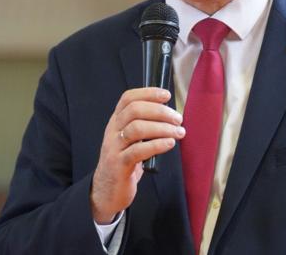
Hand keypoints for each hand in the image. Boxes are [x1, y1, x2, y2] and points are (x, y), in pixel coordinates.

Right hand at [90, 87, 184, 223]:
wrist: (106, 192)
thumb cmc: (125, 163)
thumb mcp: (131, 140)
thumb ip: (144, 126)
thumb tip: (170, 115)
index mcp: (116, 122)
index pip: (128, 98)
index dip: (148, 93)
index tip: (167, 95)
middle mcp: (113, 131)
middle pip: (134, 110)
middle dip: (160, 111)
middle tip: (178, 118)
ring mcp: (114, 148)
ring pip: (136, 128)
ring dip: (162, 128)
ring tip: (178, 132)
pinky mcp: (119, 165)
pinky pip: (138, 151)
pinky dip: (157, 145)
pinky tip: (169, 144)